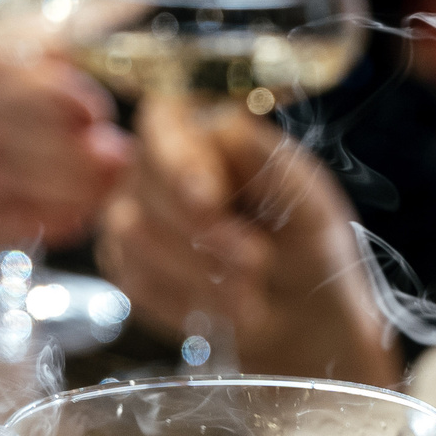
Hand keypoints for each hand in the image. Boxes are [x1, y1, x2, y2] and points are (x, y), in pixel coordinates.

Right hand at [0, 40, 130, 277]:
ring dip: (63, 184)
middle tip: (118, 155)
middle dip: (64, 144)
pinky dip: (40, 219)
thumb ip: (69, 28)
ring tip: (111, 182)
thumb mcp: (24, 61)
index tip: (93, 111)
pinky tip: (81, 218)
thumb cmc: (1, 115)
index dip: (44, 91)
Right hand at [97, 99, 396, 383]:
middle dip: (203, 232)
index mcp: (202, 133)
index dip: (179, 164)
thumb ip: (271, 163)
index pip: (162, 124)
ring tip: (249, 291)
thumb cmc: (304, 244)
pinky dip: (185, 301)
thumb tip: (228, 127)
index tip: (211, 202)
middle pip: (144, 184)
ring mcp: (133, 216)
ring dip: (197, 271)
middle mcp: (155, 168)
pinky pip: (134, 282)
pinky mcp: (126, 268)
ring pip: (133, 234)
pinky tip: (222, 307)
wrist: (299, 311)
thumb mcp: (309, 202)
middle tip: (257, 262)